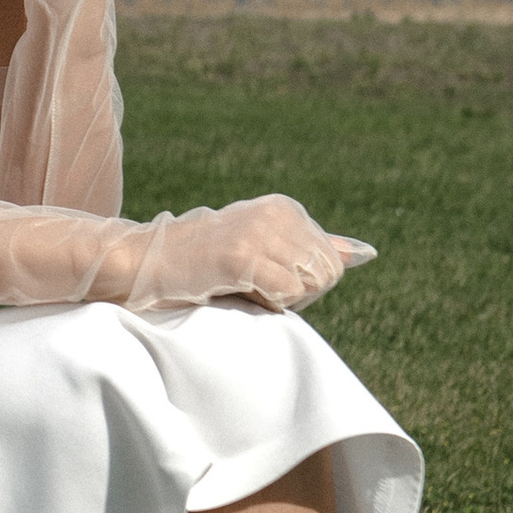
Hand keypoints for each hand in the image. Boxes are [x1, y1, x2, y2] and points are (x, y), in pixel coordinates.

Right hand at [134, 195, 376, 311]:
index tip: (264, 277)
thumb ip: (312, 248)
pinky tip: (236, 291)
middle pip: (327, 274)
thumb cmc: (205, 263)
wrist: (148, 263)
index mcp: (285, 209)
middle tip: (255, 288)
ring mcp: (259, 233)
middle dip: (298, 295)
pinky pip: (286, 294)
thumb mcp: (265, 248)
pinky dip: (266, 304)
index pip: (332, 262)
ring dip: (281, 300)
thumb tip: (364, 253)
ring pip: (310, 285)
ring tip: (244, 287)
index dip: (303, 284)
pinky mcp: (242, 256)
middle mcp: (277, 214)